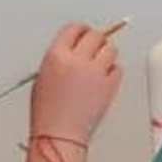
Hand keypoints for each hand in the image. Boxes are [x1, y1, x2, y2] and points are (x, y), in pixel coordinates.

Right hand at [25, 21, 121, 149]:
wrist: (59, 133)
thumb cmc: (48, 110)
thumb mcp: (43, 75)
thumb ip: (61, 57)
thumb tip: (75, 48)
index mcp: (57, 55)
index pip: (74, 28)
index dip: (81, 30)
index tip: (84, 32)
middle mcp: (78, 60)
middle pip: (96, 35)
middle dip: (96, 39)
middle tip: (95, 45)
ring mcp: (96, 72)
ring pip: (111, 49)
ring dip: (106, 53)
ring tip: (99, 63)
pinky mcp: (110, 85)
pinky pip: (118, 68)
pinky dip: (113, 69)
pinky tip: (104, 77)